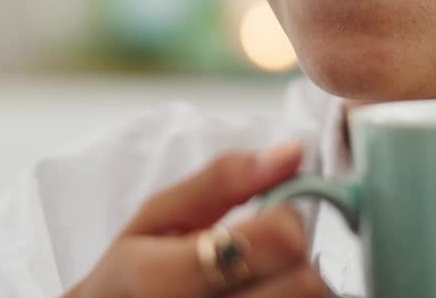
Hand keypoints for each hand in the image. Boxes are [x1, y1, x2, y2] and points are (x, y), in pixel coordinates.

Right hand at [65, 140, 325, 297]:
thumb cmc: (129, 280)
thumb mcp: (155, 219)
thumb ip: (222, 179)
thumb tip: (292, 151)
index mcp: (162, 281)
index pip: (279, 240)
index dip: (285, 219)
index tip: (267, 219)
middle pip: (306, 284)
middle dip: (298, 261)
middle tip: (268, 259)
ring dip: (301, 291)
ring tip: (264, 284)